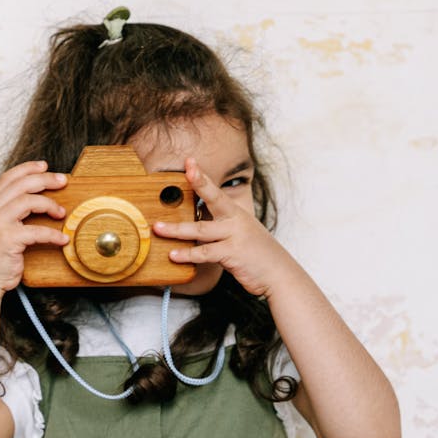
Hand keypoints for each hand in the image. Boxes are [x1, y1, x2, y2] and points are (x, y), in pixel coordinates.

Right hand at [0, 161, 68, 294]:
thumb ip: (10, 212)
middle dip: (45, 179)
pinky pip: (37, 231)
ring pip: (29, 201)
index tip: (45, 166)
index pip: (8, 177)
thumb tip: (36, 199)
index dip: (28, 168)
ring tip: (62, 212)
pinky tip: (62, 239)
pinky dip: (53, 234)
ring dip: (50, 204)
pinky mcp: (8, 239)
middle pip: (22, 184)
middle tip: (63, 181)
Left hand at [152, 158, 292, 297]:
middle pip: (214, 198)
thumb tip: (194, 226)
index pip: (217, 191)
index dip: (202, 176)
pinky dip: (188, 254)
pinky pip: (205, 252)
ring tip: (157, 228)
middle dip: (199, 182)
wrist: (280, 275)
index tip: (190, 161)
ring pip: (201, 229)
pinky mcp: (233, 254)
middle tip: (185, 170)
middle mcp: (236, 220)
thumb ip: (220, 228)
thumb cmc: (257, 255)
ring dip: (177, 229)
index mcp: (236, 213)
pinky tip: (173, 255)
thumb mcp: (241, 234)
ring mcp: (235, 236)